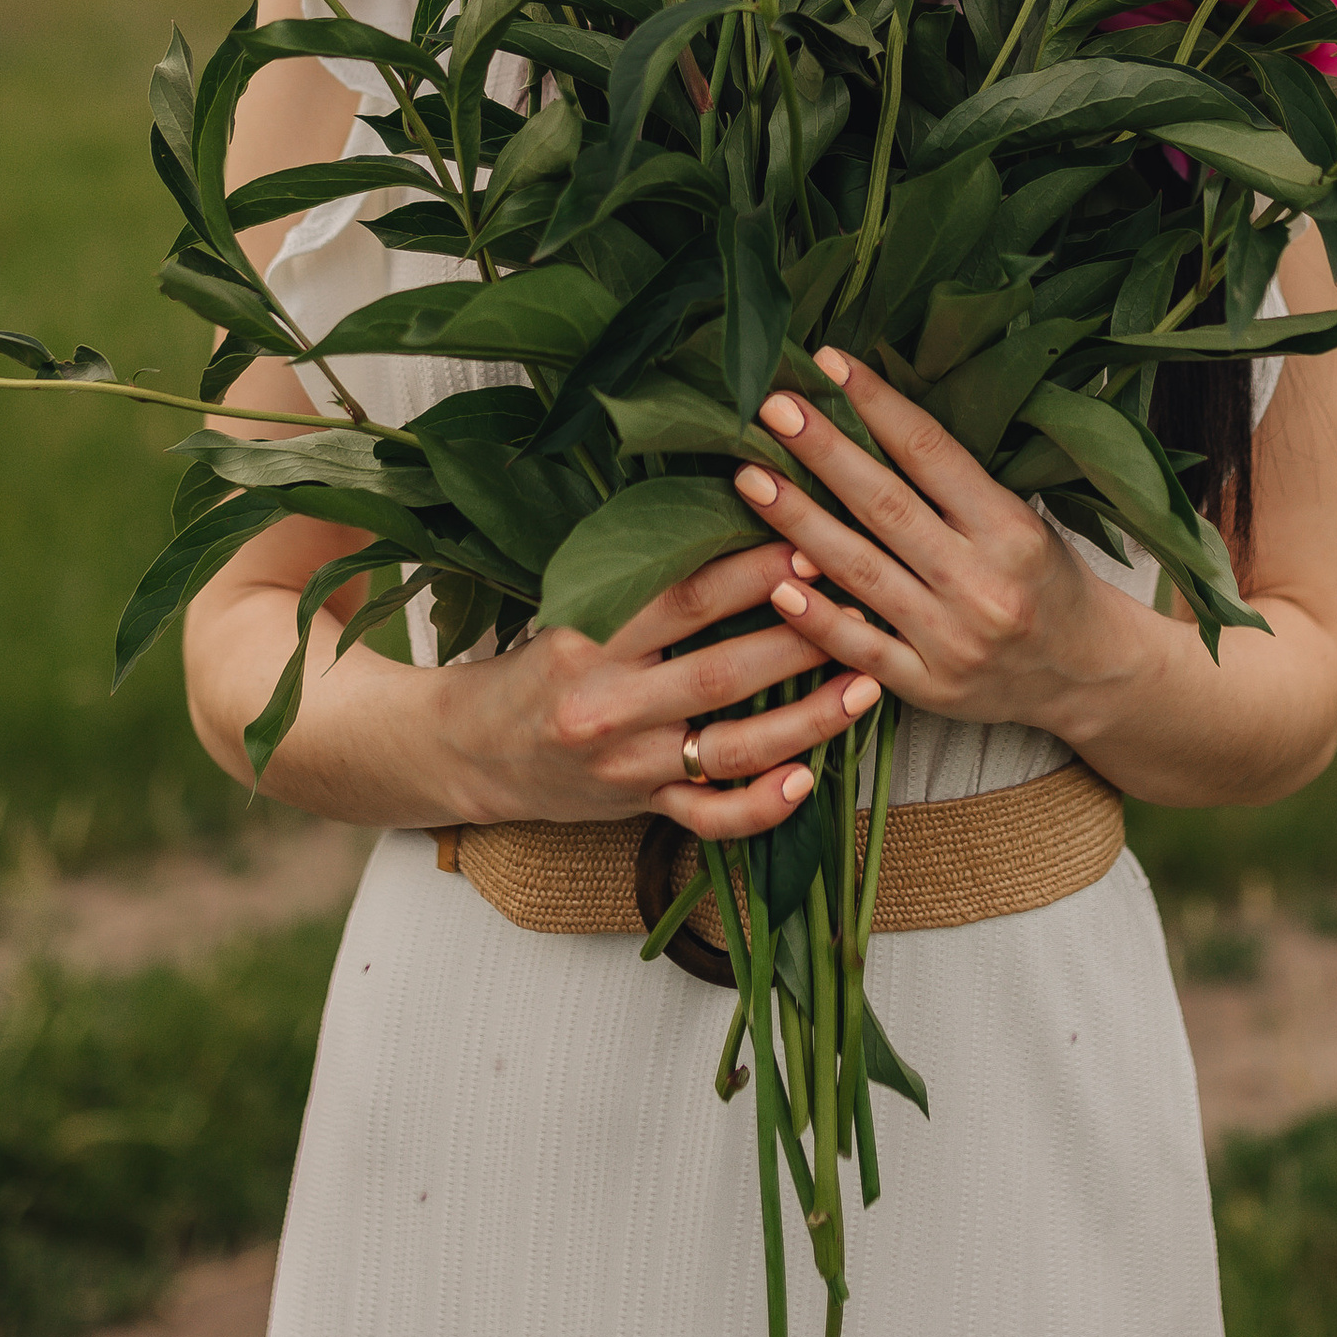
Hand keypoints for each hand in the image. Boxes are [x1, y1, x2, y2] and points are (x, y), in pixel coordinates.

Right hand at [432, 540, 878, 836]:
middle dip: (798, 638)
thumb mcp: (569, 606)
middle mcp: (606, 706)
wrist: (470, 749)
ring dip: (807, 720)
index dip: (752, 570)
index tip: (809, 539)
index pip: (682, 598)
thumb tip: (734, 517)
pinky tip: (809, 780)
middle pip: (720, 672)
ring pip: (731, 748)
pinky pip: (709, 818)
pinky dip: (761, 805)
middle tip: (861, 604)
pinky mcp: (639, 808)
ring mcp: (626, 767)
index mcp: (584, 639)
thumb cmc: (534, 663)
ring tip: (867, 686)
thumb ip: (639, 580)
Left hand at [732, 351, 1134, 734]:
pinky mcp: (930, 688)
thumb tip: (869, 419)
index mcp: (1011, 529)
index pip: (931, 452)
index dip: (875, 403)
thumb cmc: (1045, 579)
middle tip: (771, 407)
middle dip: (824, 451)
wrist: (1088, 674)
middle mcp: (983, 583)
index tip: (827, 363)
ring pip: (862, 572)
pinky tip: (775, 583)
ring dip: (799, 523)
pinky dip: (818, 616)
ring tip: (751, 480)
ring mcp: (953, 641)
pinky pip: (862, 649)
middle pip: (886, 505)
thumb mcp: (1023, 520)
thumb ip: (955, 485)